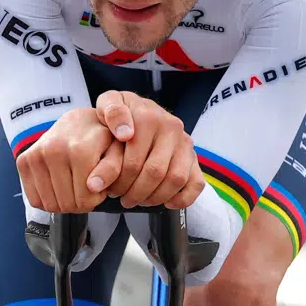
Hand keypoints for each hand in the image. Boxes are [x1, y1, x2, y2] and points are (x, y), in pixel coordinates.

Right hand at [16, 108, 121, 213]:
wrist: (77, 121)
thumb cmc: (101, 139)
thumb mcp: (117, 151)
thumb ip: (112, 169)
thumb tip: (93, 186)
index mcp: (79, 149)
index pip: (84, 200)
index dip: (95, 200)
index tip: (99, 187)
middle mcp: (53, 151)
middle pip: (67, 204)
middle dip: (80, 203)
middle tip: (86, 188)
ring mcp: (35, 155)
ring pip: (50, 205)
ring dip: (64, 203)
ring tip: (73, 186)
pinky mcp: (23, 161)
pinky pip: (35, 200)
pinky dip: (48, 199)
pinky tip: (58, 186)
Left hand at [95, 90, 204, 209]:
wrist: (139, 110)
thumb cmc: (121, 113)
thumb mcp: (109, 102)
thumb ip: (111, 111)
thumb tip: (125, 134)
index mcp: (149, 117)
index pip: (135, 161)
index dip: (120, 181)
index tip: (109, 189)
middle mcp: (172, 128)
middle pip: (155, 172)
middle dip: (135, 192)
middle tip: (122, 199)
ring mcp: (185, 143)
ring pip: (175, 180)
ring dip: (155, 197)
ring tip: (138, 201)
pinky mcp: (194, 157)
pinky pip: (196, 183)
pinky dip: (183, 198)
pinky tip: (166, 202)